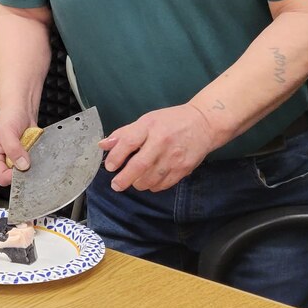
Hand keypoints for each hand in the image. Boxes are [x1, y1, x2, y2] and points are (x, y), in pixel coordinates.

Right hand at [0, 109, 35, 185]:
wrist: (21, 110)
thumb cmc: (9, 117)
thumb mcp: (7, 131)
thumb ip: (13, 149)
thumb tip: (22, 165)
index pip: (1, 178)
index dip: (13, 175)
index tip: (23, 165)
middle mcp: (1, 162)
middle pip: (14, 178)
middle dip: (23, 168)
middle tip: (27, 153)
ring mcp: (13, 161)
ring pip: (24, 173)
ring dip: (30, 163)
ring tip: (29, 149)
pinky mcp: (23, 159)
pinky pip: (32, 167)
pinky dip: (36, 160)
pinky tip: (33, 150)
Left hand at [100, 104, 218, 192]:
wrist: (204, 124)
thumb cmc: (171, 121)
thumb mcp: (147, 120)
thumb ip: (125, 133)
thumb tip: (103, 145)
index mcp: (150, 126)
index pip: (129, 142)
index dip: (116, 156)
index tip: (109, 166)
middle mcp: (161, 142)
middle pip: (139, 165)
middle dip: (124, 179)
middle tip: (116, 185)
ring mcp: (174, 157)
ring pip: (151, 179)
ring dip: (138, 183)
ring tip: (133, 181)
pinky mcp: (184, 169)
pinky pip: (163, 184)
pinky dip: (153, 186)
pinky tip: (149, 181)